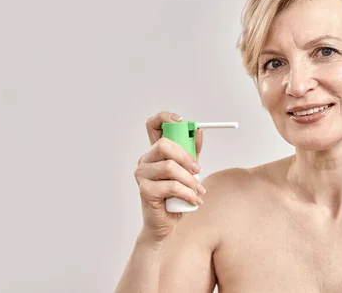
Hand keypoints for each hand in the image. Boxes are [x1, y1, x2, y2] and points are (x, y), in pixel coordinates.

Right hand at [134, 111, 204, 243]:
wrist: (167, 224)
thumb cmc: (176, 197)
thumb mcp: (188, 172)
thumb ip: (192, 153)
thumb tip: (198, 131)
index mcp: (155, 152)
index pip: (153, 125)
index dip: (166, 118)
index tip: (184, 122)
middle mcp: (145, 160)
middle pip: (164, 145)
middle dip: (186, 156)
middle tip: (198, 169)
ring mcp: (142, 175)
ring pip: (170, 167)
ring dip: (190, 180)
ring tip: (199, 191)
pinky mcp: (144, 190)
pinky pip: (171, 186)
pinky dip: (187, 193)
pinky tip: (193, 201)